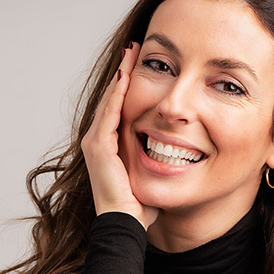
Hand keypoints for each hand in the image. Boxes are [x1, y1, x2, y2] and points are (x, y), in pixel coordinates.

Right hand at [80, 43, 158, 229]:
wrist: (125, 225)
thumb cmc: (139, 207)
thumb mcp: (149, 175)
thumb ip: (157, 161)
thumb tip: (178, 157)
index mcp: (108, 147)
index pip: (119, 108)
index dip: (130, 85)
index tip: (143, 65)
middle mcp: (96, 142)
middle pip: (113, 98)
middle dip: (124, 73)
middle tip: (135, 48)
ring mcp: (95, 143)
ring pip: (110, 101)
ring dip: (121, 76)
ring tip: (131, 53)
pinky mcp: (98, 147)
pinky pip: (110, 113)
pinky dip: (118, 93)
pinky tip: (126, 75)